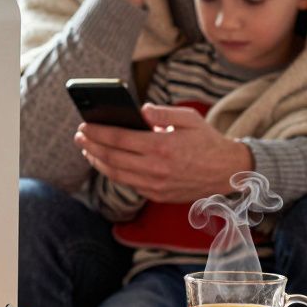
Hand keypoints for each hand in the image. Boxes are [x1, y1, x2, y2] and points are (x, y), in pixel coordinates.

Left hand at [74, 104, 253, 202]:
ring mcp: (156, 185)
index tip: (84, 126)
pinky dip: (113, 173)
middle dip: (91, 146)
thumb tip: (139, 110)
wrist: (228, 172)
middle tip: (79, 136)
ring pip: (117, 174)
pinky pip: (129, 184)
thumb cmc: (207, 141)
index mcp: (162, 146)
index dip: (98, 133)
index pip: (120, 139)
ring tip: (87, 149)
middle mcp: (157, 168)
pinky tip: (106, 162)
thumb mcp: (189, 118)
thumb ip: (162, 112)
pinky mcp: (158, 195)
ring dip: (98, 162)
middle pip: (113, 158)